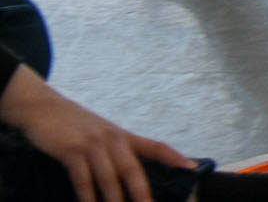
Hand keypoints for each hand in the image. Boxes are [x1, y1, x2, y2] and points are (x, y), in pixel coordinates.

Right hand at [0, 65, 195, 201]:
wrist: (43, 107)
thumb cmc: (74, 126)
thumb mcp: (100, 134)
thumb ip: (115, 150)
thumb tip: (128, 173)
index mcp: (123, 136)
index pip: (155, 146)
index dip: (174, 157)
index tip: (191, 167)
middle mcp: (113, 139)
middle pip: (133, 170)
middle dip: (142, 193)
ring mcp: (93, 144)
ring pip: (109, 178)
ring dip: (114, 201)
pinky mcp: (71, 150)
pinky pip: (82, 178)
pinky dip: (87, 196)